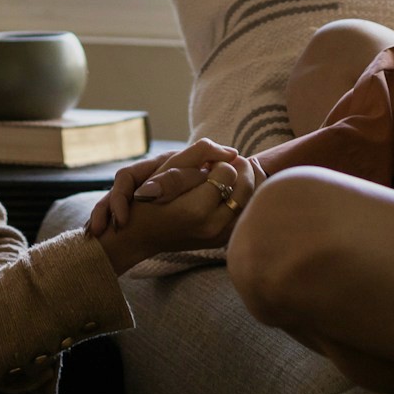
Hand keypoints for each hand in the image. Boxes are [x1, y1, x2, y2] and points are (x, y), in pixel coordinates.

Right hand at [86, 139, 261, 269]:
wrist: (141, 236)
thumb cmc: (149, 197)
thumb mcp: (167, 168)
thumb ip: (199, 152)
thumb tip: (232, 152)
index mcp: (196, 209)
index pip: (228, 172)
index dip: (220, 162)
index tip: (209, 163)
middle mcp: (212, 227)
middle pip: (246, 187)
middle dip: (241, 169)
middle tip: (231, 161)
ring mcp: (219, 237)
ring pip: (252, 201)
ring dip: (249, 182)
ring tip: (238, 171)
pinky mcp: (223, 241)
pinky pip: (247, 214)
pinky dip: (248, 197)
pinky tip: (238, 186)